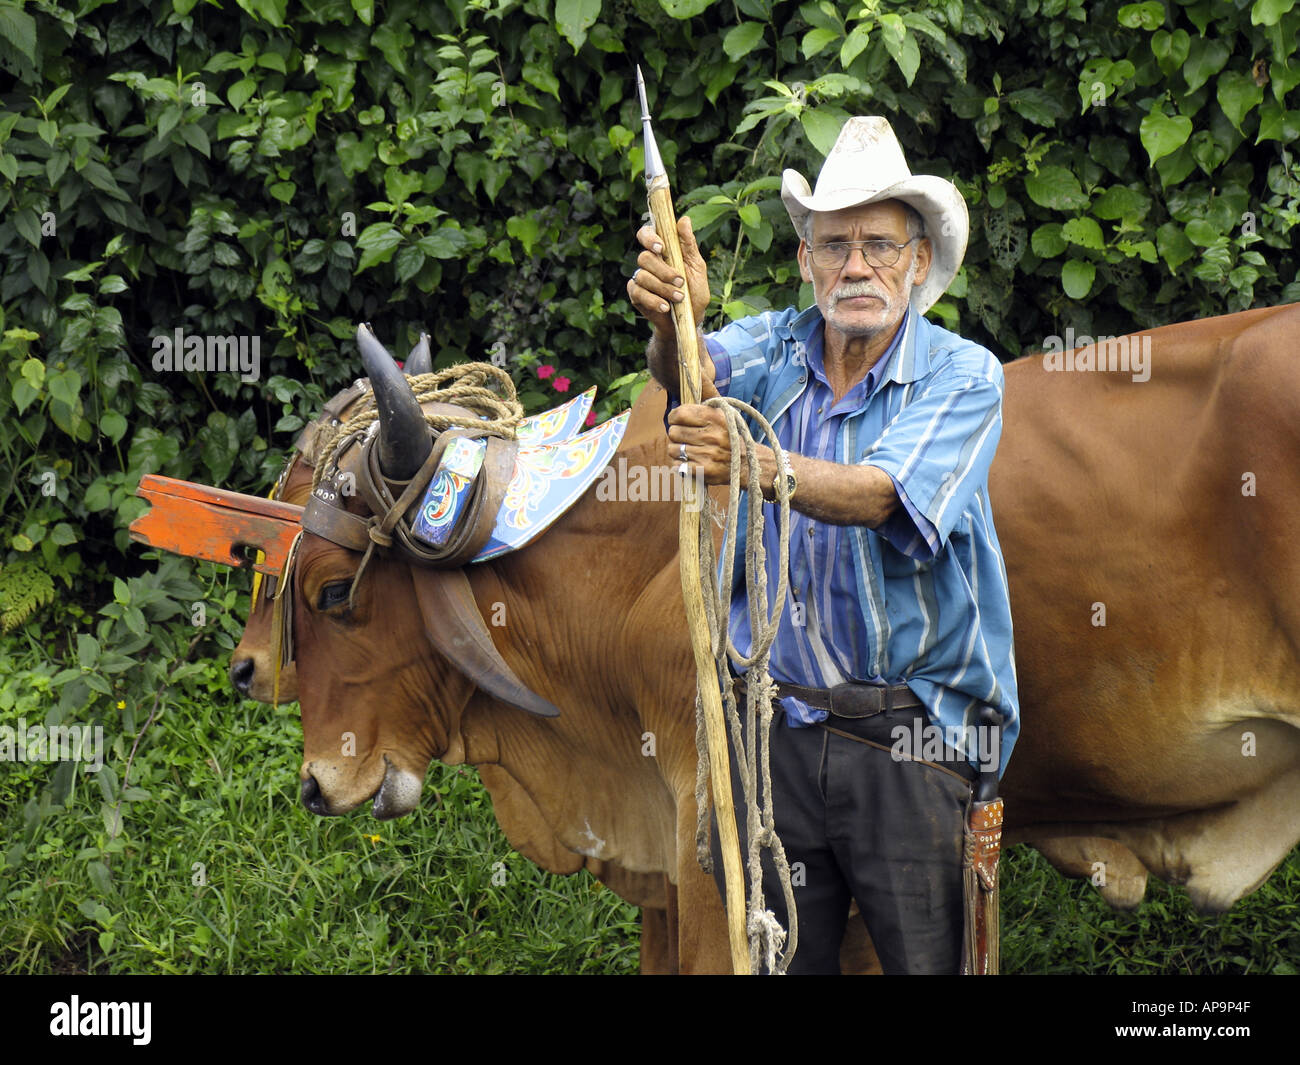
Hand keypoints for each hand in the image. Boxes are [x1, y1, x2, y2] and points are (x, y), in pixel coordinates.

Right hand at [628, 216, 709, 336]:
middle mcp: (649, 262)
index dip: (649, 238)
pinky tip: (665, 307)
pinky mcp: (636, 295)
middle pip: (644, 257)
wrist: (691, 319)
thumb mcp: (697, 267)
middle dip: (663, 271)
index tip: (660, 248)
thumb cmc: (695, 291)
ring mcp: (640, 279)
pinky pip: (638, 293)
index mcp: (662, 250)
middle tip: (680, 281)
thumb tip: (684, 219)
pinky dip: (653, 300)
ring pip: (642, 276)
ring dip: (662, 288)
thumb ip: (689, 245)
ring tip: (679, 297)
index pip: (646, 234)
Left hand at [668, 402, 757, 485]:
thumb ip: (703, 407)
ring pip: (673, 449)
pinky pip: (678, 465)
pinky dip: (680, 464)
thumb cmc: (729, 436)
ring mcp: (707, 453)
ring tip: (686, 450)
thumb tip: (679, 405)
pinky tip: (688, 461)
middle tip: (684, 438)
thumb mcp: (722, 415)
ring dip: (676, 450)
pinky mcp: (703, 470)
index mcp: (715, 417)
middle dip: (675, 435)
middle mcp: (711, 435)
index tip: (676, 421)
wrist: (747, 462)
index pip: (680, 414)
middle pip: (673, 432)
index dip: (674, 418)